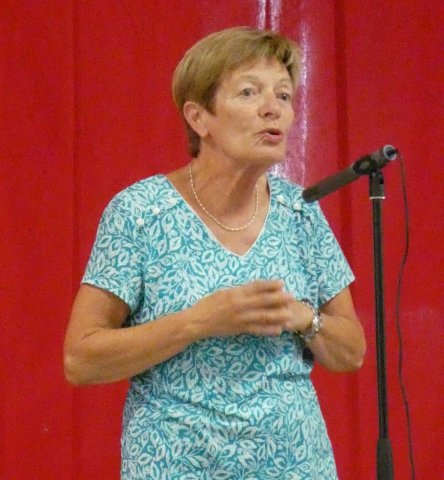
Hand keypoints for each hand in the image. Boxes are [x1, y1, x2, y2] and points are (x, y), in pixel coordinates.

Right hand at [190, 280, 306, 337]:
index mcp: (235, 293)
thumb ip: (238, 291)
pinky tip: (278, 330)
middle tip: (291, 297)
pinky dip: (268, 330)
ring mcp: (240, 318)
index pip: (256, 287)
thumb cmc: (208, 304)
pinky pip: (257, 330)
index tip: (281, 283)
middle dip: (278, 299)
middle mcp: (239, 304)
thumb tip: (253, 289)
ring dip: (277, 315)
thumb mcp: (223, 292)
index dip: (270, 285)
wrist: (197, 321)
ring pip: (262, 316)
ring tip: (289, 314)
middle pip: (263, 301)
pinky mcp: (239, 329)